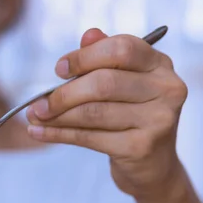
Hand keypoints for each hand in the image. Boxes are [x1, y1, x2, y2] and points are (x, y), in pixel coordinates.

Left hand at [26, 29, 187, 202]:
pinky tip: (39, 132)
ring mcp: (157, 121)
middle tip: (39, 102)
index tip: (59, 69)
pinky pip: (90, 138)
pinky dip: (59, 134)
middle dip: (65, 93)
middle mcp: (166, 90)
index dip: (85, 57)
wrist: (154, 167)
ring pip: (94, 112)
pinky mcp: (141, 148)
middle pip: (104, 83)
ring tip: (35, 116)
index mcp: (160, 66)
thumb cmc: (133, 119)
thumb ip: (106, 58)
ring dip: (57, 116)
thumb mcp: (124, 85)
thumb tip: (88, 35)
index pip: (122, 49)